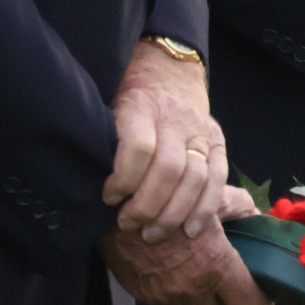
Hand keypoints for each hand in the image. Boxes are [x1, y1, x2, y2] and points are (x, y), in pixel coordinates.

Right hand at [100, 190, 272, 304]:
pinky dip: (174, 294)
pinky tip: (173, 272)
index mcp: (215, 265)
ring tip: (201, 280)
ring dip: (199, 304)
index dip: (261, 304)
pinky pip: (165, 304)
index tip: (263, 296)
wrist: (117, 202)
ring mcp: (164, 295)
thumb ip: (241, 208)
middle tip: (230, 291)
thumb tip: (260, 218)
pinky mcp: (142, 295)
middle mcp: (191, 288)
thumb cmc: (169, 193)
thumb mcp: (212, 193)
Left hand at [103, 41, 228, 242]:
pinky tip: (190, 230)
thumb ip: (105, 141)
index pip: (139, 147)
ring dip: (173, 214)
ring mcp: (200, 130)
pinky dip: (205, 208)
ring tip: (152, 233)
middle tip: (128, 224)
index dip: (123, 179)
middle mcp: (175, 117)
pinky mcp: (218, 141)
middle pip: (168, 169)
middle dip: (147, 206)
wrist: (168, 71)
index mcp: (142, 106)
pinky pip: (217, 178)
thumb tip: (86, 183)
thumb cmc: (129, 99)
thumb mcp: (109, 107)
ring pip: (194, 178)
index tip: (108, 197)